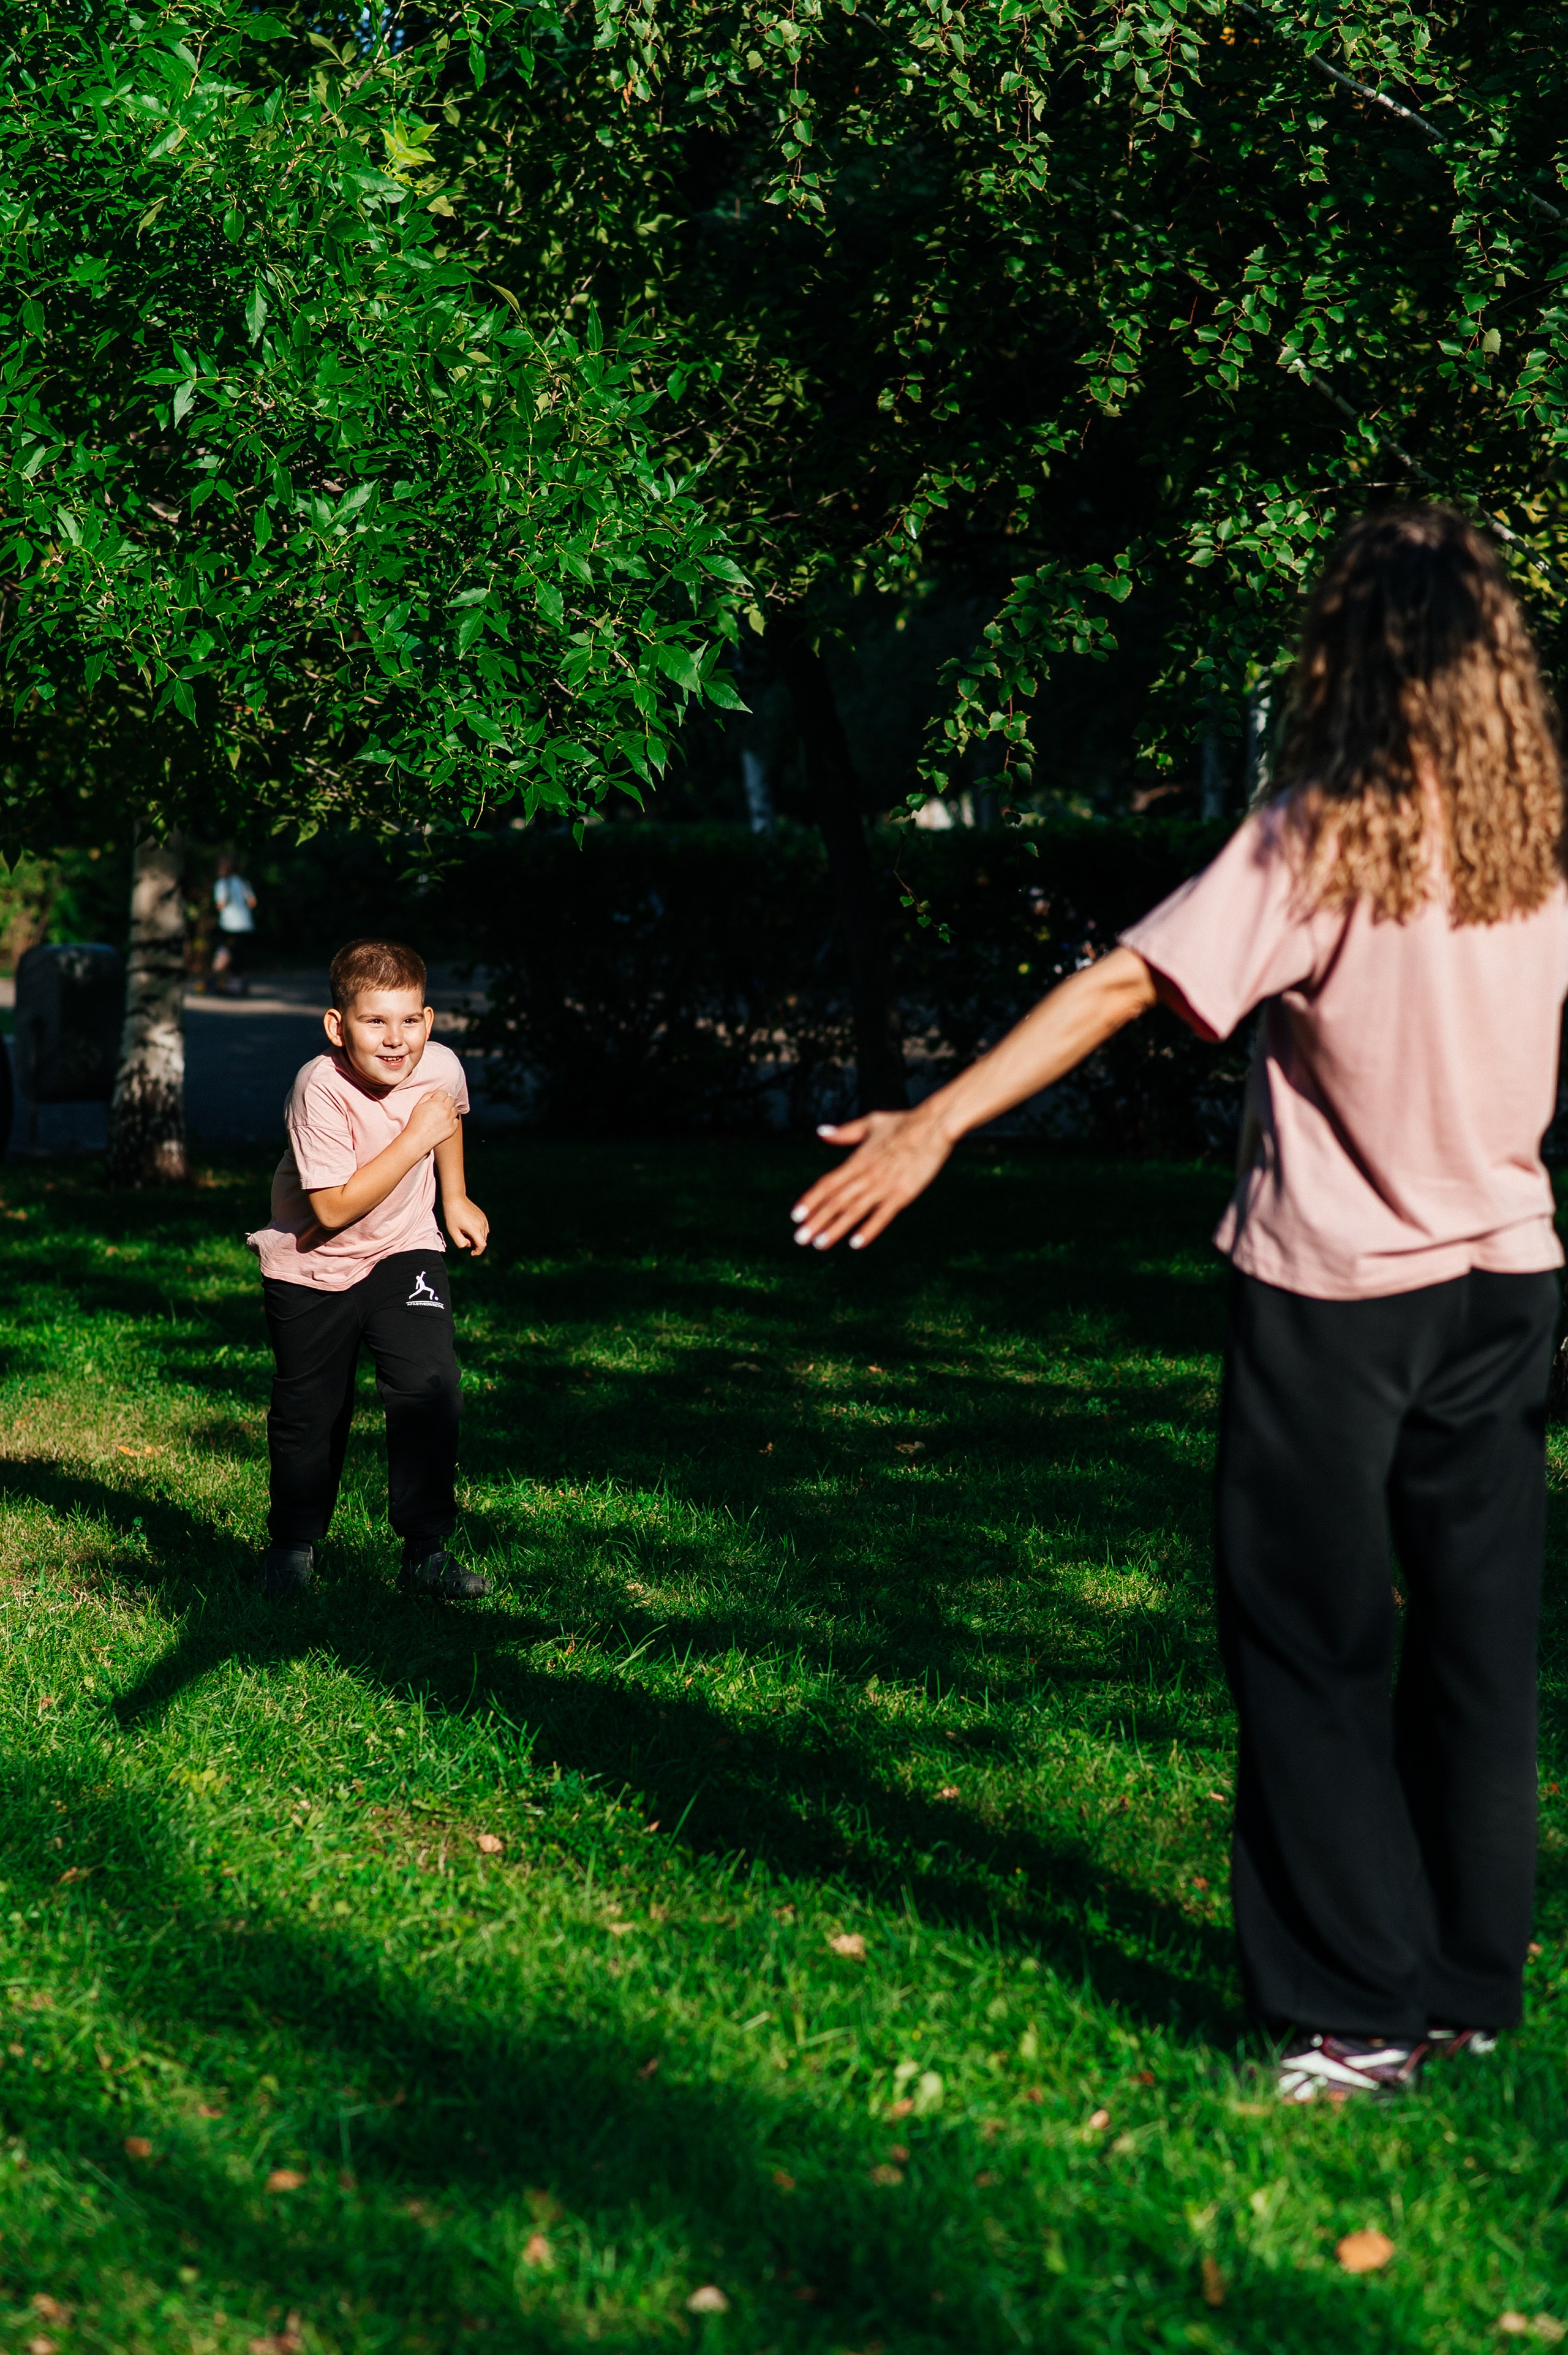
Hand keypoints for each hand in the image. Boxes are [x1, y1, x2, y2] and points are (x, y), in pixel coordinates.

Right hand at [404, 1089, 460, 1154]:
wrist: (417, 1139)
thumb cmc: (415, 1122)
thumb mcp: (418, 1105)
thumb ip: (428, 1096)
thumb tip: (435, 1094)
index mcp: (436, 1102)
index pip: (444, 1093)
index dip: (439, 1096)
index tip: (436, 1101)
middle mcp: (445, 1110)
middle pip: (451, 1099)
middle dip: (445, 1102)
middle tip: (439, 1108)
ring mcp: (450, 1119)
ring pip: (455, 1110)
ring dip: (449, 1111)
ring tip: (441, 1116)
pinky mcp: (452, 1128)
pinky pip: (456, 1120)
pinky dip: (452, 1121)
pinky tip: (444, 1123)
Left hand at [444, 1195, 489, 1255]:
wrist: (455, 1199)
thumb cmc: (452, 1215)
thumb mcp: (452, 1231)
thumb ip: (460, 1242)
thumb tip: (468, 1245)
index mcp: (474, 1229)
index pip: (482, 1245)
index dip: (478, 1252)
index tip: (471, 1253)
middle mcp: (481, 1225)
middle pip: (482, 1240)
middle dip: (474, 1243)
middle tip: (462, 1237)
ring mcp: (483, 1220)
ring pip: (484, 1234)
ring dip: (477, 1237)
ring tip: (465, 1231)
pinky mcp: (483, 1216)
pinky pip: (484, 1228)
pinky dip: (479, 1231)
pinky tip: (469, 1227)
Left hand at [790, 1105, 954, 1250]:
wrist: (933, 1126)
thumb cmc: (903, 1122)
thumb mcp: (870, 1123)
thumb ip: (844, 1132)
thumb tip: (821, 1132)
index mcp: (857, 1160)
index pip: (828, 1184)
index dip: (810, 1200)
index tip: (795, 1215)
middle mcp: (867, 1175)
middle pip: (836, 1201)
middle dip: (816, 1221)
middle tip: (800, 1238)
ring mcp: (884, 1186)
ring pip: (854, 1211)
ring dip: (835, 1229)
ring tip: (819, 1244)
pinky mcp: (902, 1195)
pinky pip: (882, 1216)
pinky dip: (868, 1230)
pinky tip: (855, 1244)